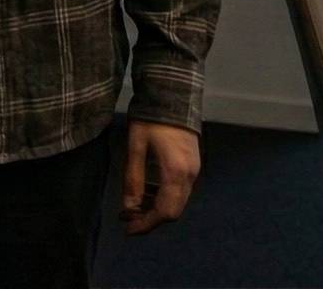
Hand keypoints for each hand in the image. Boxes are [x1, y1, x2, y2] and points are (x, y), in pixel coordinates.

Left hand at [118, 119, 199, 234]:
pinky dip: (164, 196)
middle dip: (151, 219)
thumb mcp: (135, 148)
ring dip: (157, 208)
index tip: (128, 228)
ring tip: (134, 205)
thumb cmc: (150, 119)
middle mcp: (190, 175)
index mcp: (175, 172)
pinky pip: (181, 190)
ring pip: (178, 201)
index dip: (146, 224)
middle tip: (128, 218)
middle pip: (174, 211)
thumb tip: (128, 208)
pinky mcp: (193, 163)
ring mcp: (194, 169)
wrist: (172, 93)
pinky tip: (148, 190)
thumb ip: (133, 180)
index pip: (164, 211)